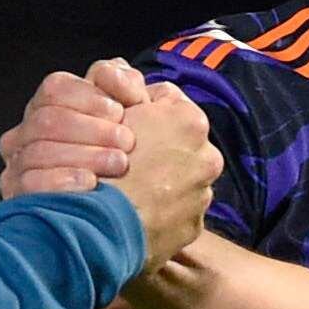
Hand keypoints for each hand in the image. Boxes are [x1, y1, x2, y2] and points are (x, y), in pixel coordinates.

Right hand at [0, 60, 143, 204]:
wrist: (124, 201)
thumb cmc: (122, 151)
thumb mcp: (130, 112)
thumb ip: (123, 84)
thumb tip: (114, 72)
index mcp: (47, 106)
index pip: (55, 89)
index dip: (88, 97)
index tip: (120, 112)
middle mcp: (25, 132)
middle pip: (47, 120)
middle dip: (92, 130)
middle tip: (127, 141)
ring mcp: (17, 164)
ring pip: (39, 151)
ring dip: (84, 155)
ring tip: (119, 163)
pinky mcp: (17, 195)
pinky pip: (30, 184)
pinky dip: (62, 181)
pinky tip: (91, 182)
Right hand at [117, 87, 222, 263]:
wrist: (101, 225)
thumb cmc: (100, 158)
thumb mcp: (108, 106)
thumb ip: (125, 89)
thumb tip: (127, 80)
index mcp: (190, 120)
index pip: (166, 99)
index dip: (139, 107)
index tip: (121, 120)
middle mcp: (208, 157)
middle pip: (177, 142)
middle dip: (154, 147)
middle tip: (122, 157)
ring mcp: (203, 195)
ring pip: (179, 178)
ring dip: (158, 180)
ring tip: (127, 188)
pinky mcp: (192, 228)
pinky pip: (176, 212)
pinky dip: (159, 210)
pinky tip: (133, 210)